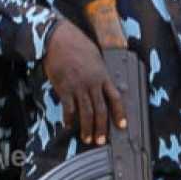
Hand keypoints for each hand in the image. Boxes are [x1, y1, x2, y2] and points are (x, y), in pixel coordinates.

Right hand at [41, 20, 124, 146]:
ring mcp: (78, 87)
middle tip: (101, 140)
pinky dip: (69, 119)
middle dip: (101, 128)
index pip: (115, 98)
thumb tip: (102, 84)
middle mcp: (92, 83)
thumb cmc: (76, 44)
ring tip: (87, 138)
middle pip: (100, 110)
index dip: (120, 113)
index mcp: (102, 75)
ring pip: (86, 113)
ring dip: (87, 128)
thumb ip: (99, 72)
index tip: (122, 125)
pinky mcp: (64, 88)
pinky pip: (68, 108)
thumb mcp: (95, 56)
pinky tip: (69, 125)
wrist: (58, 38)